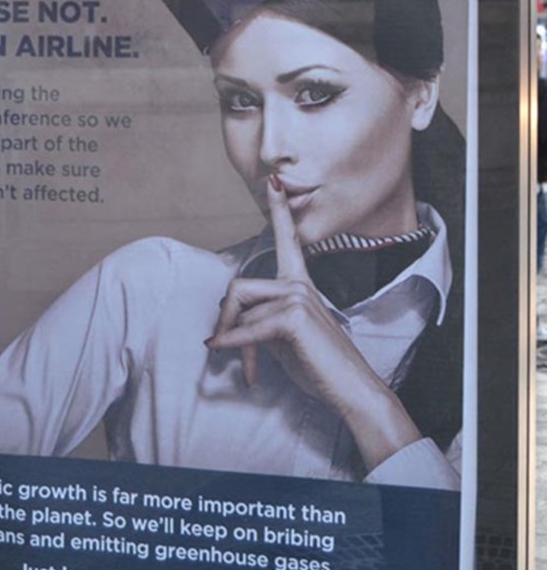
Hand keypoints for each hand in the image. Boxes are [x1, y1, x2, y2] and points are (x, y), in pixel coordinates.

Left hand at [208, 187, 424, 470]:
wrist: (350, 388)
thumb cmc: (318, 365)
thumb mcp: (284, 338)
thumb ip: (262, 320)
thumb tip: (230, 322)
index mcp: (300, 284)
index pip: (288, 240)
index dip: (280, 210)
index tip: (273, 182)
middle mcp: (299, 285)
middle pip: (239, 288)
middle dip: (224, 319)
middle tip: (220, 345)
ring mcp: (298, 298)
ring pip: (242, 314)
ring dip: (236, 345)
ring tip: (249, 371)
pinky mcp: (293, 319)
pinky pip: (248, 329)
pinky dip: (231, 343)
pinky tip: (219, 350)